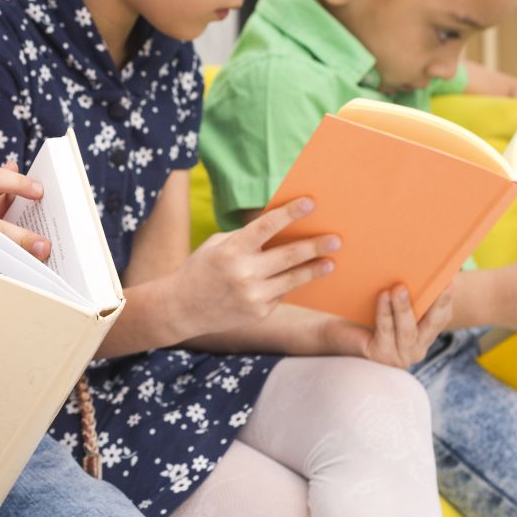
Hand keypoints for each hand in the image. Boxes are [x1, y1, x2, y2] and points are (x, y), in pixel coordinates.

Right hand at [171, 198, 337, 335]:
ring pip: (293, 279)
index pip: (267, 227)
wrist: (180, 308)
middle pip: (290, 255)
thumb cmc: (200, 269)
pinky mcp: (259, 312)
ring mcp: (253, 295)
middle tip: (336, 239)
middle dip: (316, 245)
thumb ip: (246, 239)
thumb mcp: (217, 246)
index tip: (311, 203)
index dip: (290, 213)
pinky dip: (289, 285)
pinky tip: (298, 279)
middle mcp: (244, 273)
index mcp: (232, 250)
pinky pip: (281, 294)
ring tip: (330, 262)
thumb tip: (281, 231)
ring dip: (315, 269)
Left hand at [324, 285, 452, 368]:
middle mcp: (416, 348)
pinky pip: (385, 331)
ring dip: (404, 308)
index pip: (441, 317)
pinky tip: (383, 296)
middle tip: (441, 283)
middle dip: (437, 303)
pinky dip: (384, 313)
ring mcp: (400, 355)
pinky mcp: (380, 355)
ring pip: (407, 330)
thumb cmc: (364, 312)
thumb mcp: (391, 300)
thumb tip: (421, 261)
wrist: (334, 330)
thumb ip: (406, 290)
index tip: (451, 280)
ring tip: (400, 287)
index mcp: (423, 334)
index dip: (447, 299)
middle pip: (431, 324)